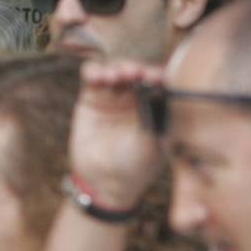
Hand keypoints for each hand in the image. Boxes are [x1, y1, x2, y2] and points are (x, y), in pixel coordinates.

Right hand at [70, 61, 164, 209]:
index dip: (158, 75)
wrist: (104, 183)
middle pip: (137, 71)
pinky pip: (91, 76)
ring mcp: (113, 96)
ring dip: (117, 67)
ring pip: (115, 69)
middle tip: (135, 73)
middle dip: (137, 69)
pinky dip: (94, 71)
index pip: (159, 82)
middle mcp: (136, 97)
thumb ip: (153, 113)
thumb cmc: (136, 166)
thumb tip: (156, 85)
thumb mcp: (152, 141)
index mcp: (156, 105)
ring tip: (117, 76)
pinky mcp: (90, 97)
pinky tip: (98, 76)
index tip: (157, 78)